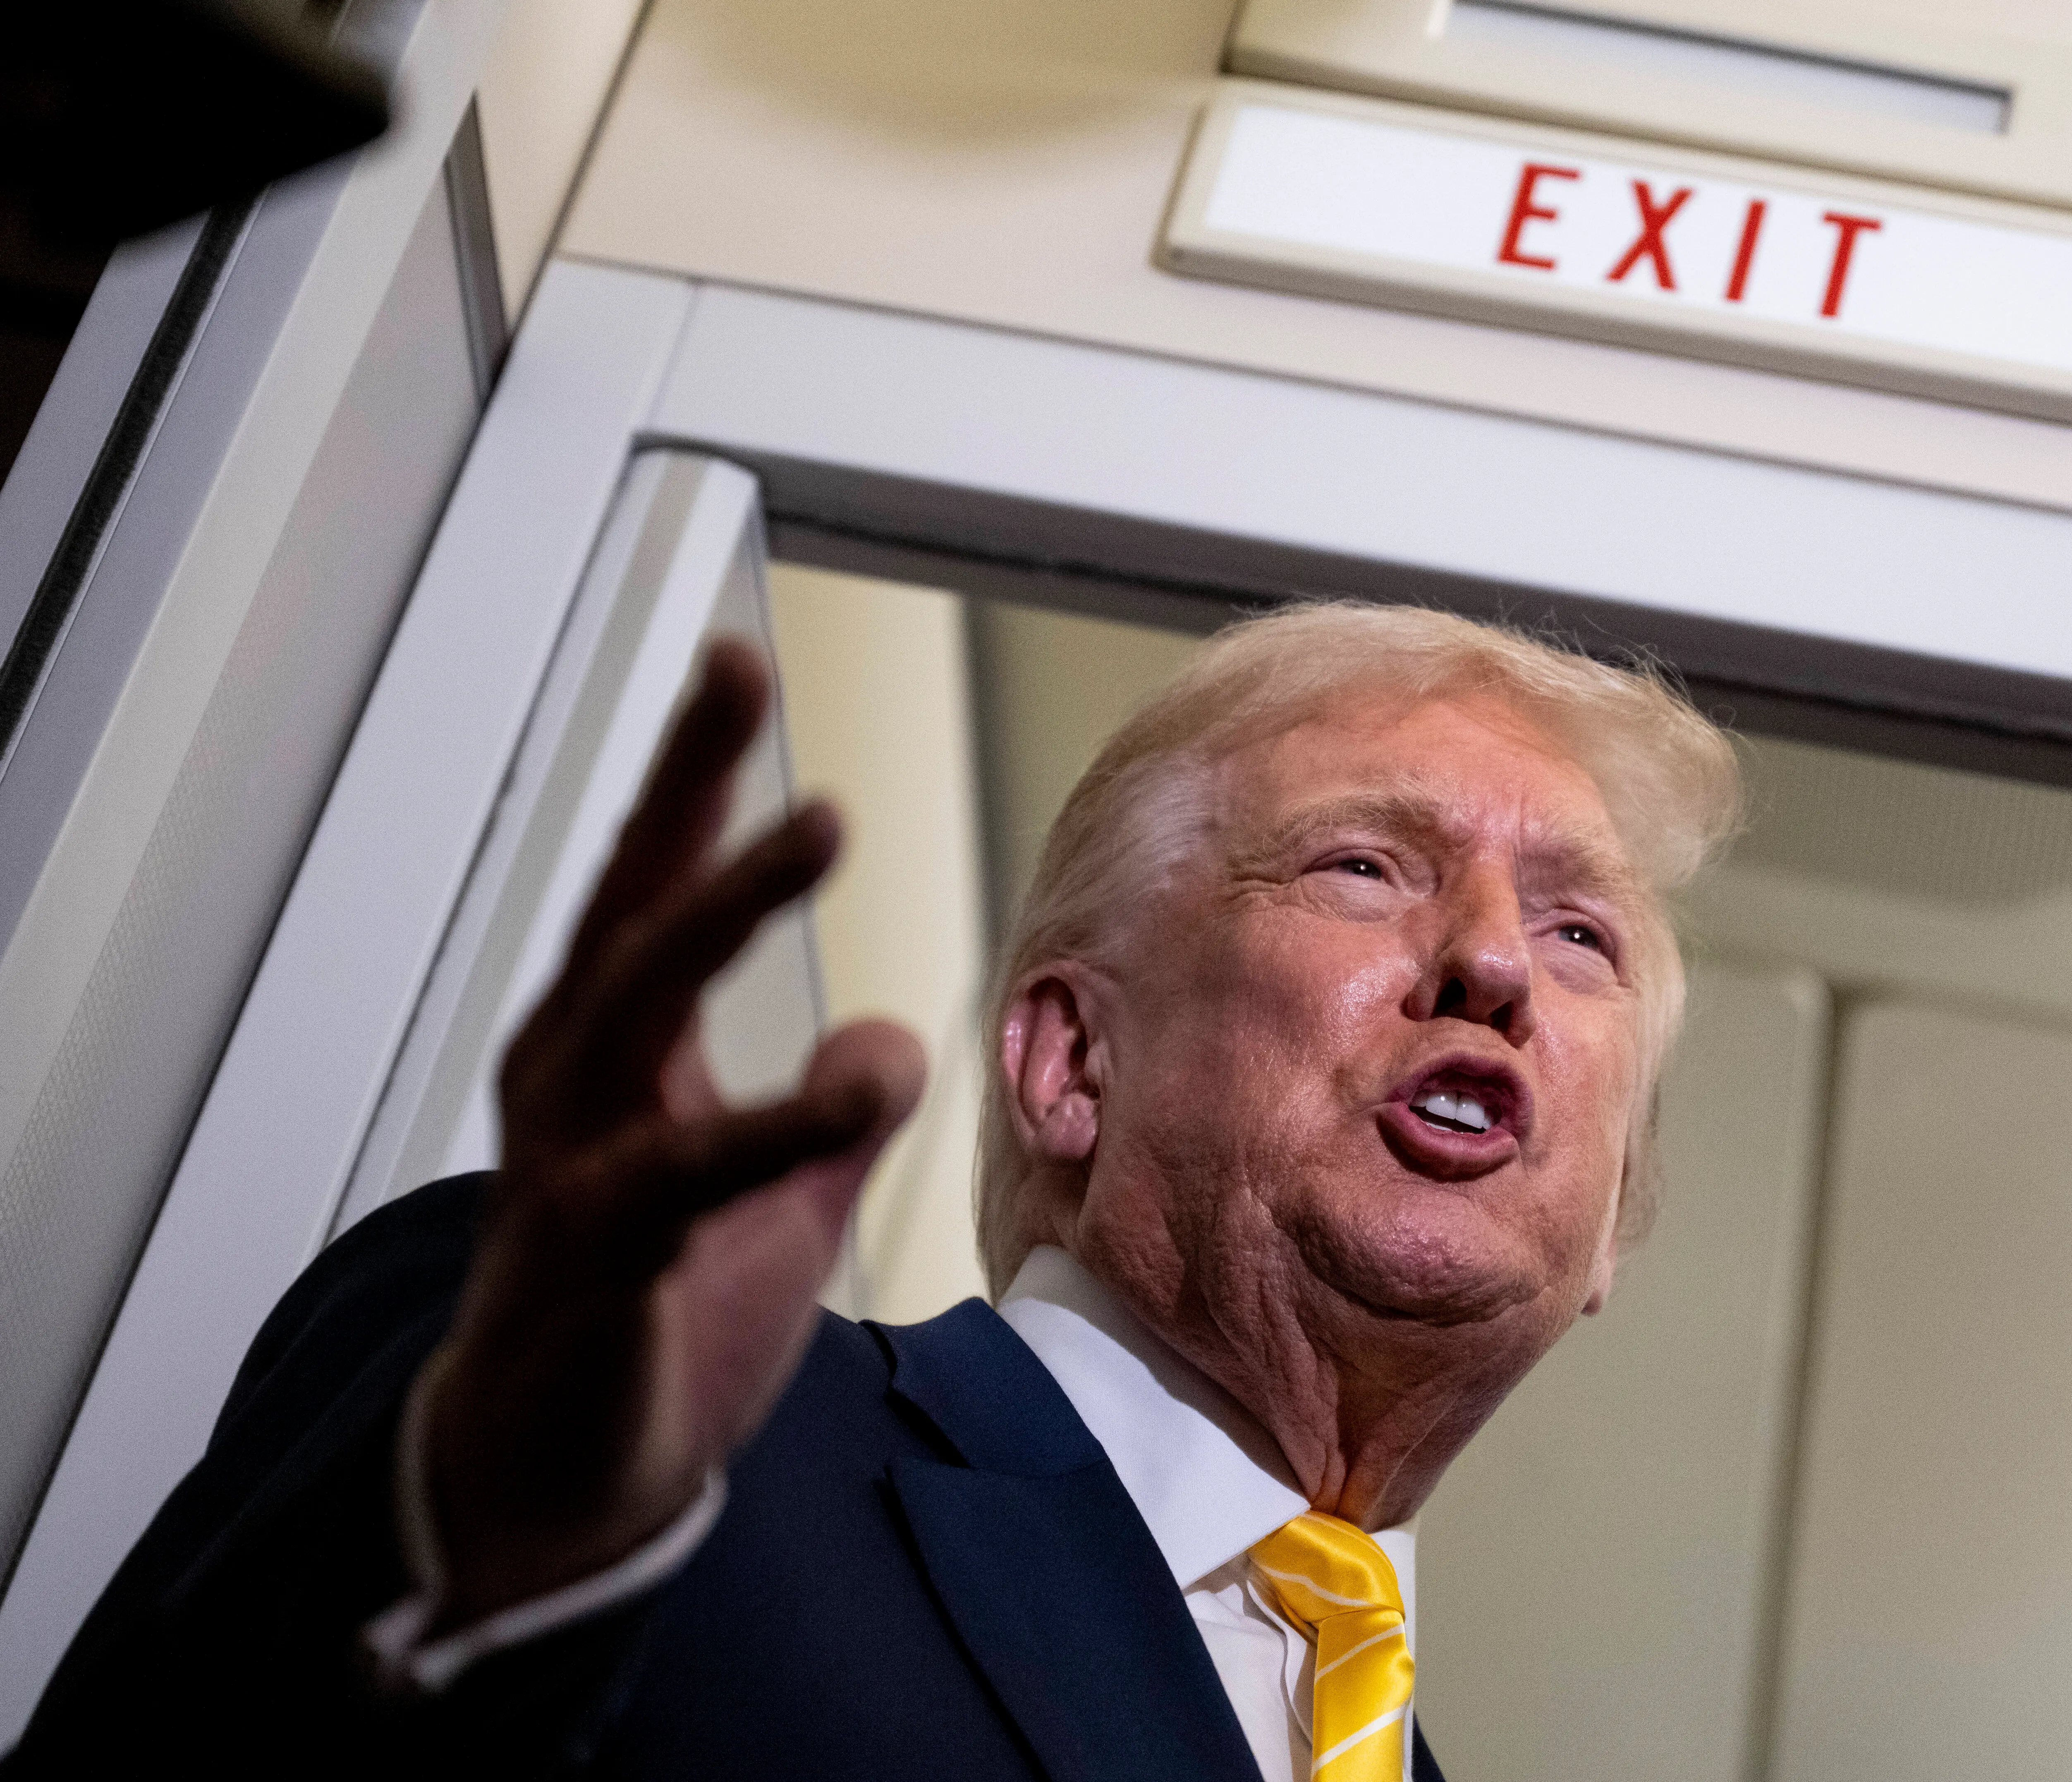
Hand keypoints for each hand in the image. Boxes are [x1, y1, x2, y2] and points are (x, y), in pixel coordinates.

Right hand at [420, 640, 925, 1626]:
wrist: (562, 1485)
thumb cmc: (654, 1320)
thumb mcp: (771, 1197)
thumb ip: (829, 1111)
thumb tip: (891, 1033)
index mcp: (613, 1054)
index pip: (653, 888)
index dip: (689, 778)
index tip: (729, 662)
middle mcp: (574, 1083)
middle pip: (629, 904)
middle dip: (684, 786)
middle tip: (733, 672)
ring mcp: (571, 1164)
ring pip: (638, 1004)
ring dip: (724, 906)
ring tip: (818, 821)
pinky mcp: (595, 1257)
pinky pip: (684, 1172)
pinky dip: (771, 1122)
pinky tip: (856, 1077)